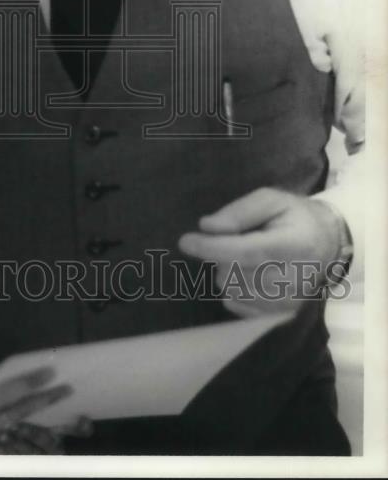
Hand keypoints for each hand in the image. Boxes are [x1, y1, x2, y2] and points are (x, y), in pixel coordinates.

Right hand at [0, 366, 71, 453]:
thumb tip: (1, 387)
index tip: (51, 371)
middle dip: (43, 401)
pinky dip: (10, 423)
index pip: (8, 393)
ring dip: (29, 413)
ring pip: (9, 427)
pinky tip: (22, 412)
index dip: (33, 382)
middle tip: (65, 389)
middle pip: (17, 414)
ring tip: (51, 398)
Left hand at [177, 187, 343, 316]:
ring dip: (226, 271)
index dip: (212, 248)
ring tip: (244, 256)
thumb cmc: (295, 217)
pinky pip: (238, 305)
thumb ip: (239, 211)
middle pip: (235, 274)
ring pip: (233, 291)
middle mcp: (293, 280)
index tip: (185, 241)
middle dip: (220, 255)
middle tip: (232, 239)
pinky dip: (234, 287)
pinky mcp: (281, 315)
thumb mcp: (271, 199)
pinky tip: (248, 273)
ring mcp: (289, 303)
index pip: (246, 252)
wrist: (329, 244)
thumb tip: (207, 227)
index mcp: (294, 245)